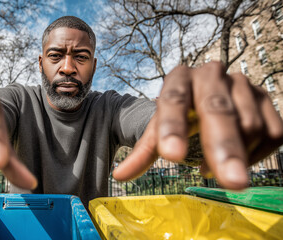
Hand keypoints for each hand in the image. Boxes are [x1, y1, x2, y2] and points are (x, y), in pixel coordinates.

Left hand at [113, 62, 282, 189]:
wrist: (201, 94)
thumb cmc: (177, 114)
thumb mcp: (157, 130)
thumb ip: (142, 153)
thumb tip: (119, 175)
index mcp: (178, 78)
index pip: (173, 100)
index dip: (172, 127)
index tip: (172, 155)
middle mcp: (210, 74)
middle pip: (218, 110)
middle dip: (224, 147)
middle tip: (231, 181)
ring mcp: (241, 83)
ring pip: (249, 123)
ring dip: (236, 154)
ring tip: (208, 168)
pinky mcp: (264, 97)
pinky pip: (274, 132)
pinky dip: (258, 154)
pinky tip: (240, 160)